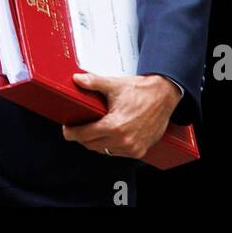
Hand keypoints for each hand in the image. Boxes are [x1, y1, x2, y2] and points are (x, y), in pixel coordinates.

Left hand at [61, 72, 178, 159]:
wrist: (164, 96)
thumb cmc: (143, 91)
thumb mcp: (115, 85)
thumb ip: (94, 83)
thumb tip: (78, 79)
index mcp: (115, 125)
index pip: (84, 135)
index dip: (71, 133)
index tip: (67, 130)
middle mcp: (124, 140)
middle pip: (91, 145)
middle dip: (82, 137)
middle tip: (77, 128)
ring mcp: (132, 148)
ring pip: (104, 151)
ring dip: (96, 143)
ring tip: (93, 130)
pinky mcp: (140, 151)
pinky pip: (118, 153)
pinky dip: (111, 146)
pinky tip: (109, 135)